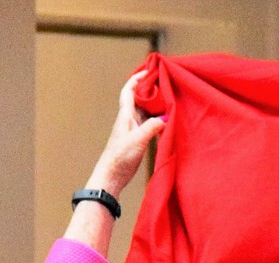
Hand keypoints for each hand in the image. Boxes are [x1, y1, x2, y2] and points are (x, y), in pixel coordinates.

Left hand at [86, 70, 165, 197]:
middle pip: (138, 98)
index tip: (148, 71)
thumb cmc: (120, 158)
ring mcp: (133, 130)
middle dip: (149, 89)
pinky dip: (156, 118)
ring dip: (154, 104)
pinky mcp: (138, 139)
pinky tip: (165, 120)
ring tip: (167, 98)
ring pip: (144, 111)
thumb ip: (150, 128)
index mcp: (125, 116)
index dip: (137, 79)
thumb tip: (164, 119)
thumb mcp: (137, 141)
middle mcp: (128, 120)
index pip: (129, 91)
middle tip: (162, 83)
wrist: (112, 175)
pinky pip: (148, 123)